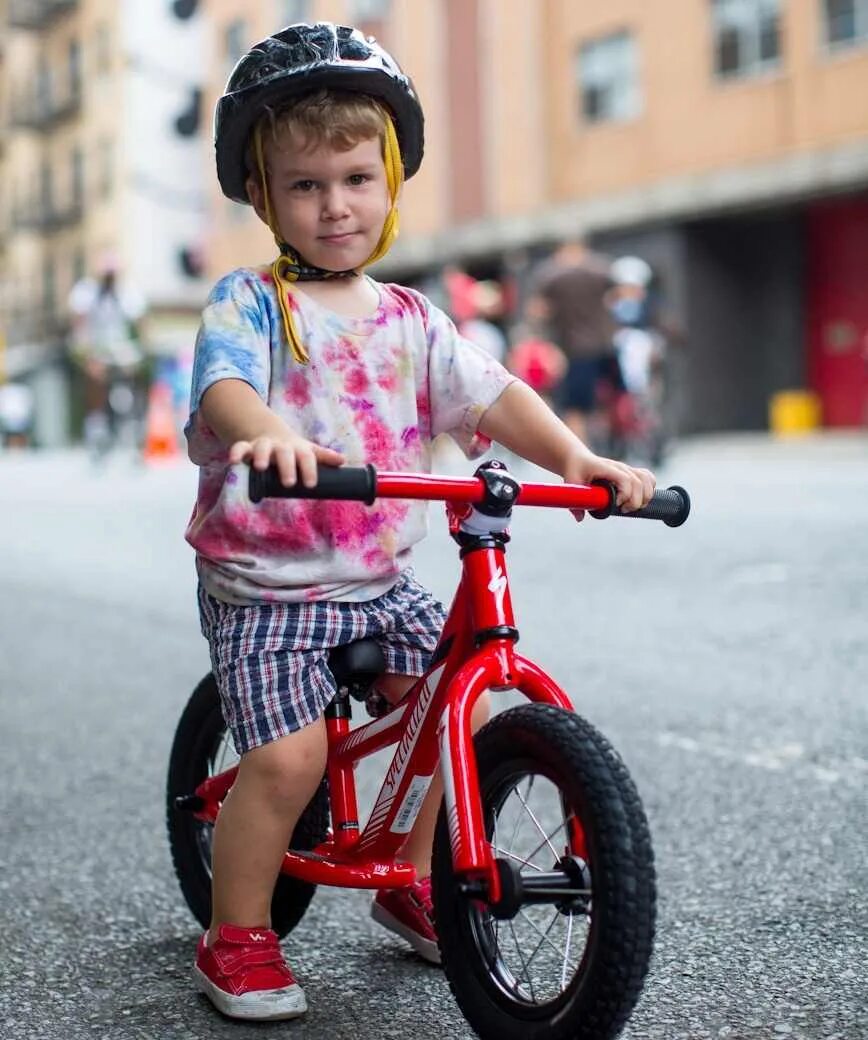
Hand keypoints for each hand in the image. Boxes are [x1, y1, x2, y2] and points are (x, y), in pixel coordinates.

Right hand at [229, 434, 344, 487]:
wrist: (269, 431)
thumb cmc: (293, 449)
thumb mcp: (308, 450)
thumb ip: (323, 456)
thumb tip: (343, 461)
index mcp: (298, 448)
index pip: (307, 457)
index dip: (310, 469)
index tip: (311, 484)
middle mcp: (281, 446)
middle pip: (285, 453)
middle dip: (286, 467)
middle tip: (289, 483)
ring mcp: (263, 445)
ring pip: (262, 448)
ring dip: (261, 456)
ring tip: (260, 468)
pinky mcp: (247, 446)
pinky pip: (240, 447)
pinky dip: (236, 453)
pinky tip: (234, 462)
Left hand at [561, 449, 655, 521]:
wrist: (578, 458)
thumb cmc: (575, 469)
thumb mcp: (571, 482)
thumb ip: (574, 501)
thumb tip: (580, 518)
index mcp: (606, 468)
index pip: (625, 479)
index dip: (625, 494)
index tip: (617, 504)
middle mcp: (619, 467)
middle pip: (639, 482)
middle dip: (635, 501)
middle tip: (623, 510)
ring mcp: (626, 469)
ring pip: (646, 479)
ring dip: (645, 496)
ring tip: (633, 506)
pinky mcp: (630, 472)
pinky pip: (648, 477)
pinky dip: (650, 488)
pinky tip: (641, 498)